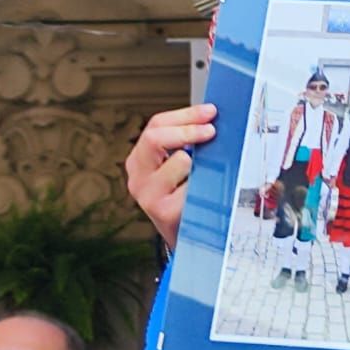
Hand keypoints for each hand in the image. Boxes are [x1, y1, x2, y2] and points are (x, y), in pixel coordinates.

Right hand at [124, 103, 216, 247]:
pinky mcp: (163, 211)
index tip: (210, 112)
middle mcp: (137, 176)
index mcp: (140, 159)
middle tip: (212, 130)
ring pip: (179, 161)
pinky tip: (207, 191)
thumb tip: (212, 119)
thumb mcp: (178, 169)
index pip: (156, 125)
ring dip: (200, 163)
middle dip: (188, 130)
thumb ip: (187, 144)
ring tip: (205, 174)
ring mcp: (147, 194)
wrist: (186, 237)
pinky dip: (205, 184)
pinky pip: (193, 185)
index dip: (186, 115)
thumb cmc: (184, 197)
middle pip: (155, 138)